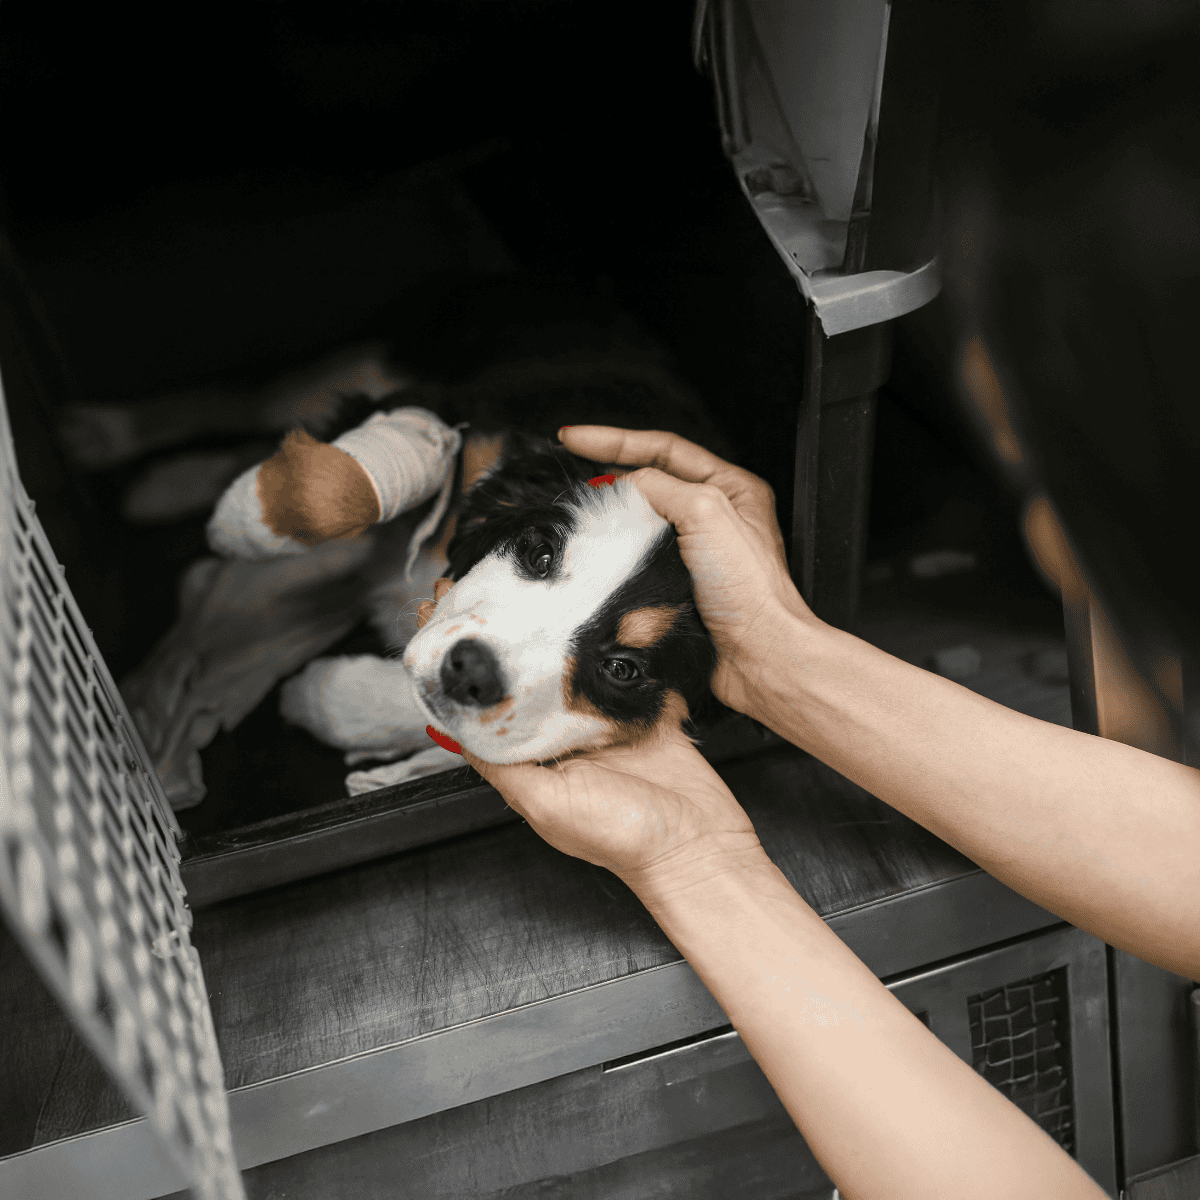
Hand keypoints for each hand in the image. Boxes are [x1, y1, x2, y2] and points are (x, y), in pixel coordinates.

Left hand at [415, 577, 762, 891]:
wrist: (697, 846)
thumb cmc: (623, 838)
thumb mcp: (546, 804)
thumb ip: (501, 767)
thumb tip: (452, 731)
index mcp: (535, 762)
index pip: (488, 706)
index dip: (464, 665)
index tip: (442, 617)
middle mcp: (566, 738)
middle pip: (526, 677)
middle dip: (505, 634)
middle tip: (485, 582)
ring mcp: (606, 722)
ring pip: (573, 667)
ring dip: (558, 632)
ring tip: (536, 586)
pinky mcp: (646, 711)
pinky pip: (626, 669)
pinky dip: (616, 643)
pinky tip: (604, 613)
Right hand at [559, 426, 817, 717]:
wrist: (757, 657)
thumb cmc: (752, 591)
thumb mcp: (707, 513)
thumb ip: (660, 487)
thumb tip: (620, 484)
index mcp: (732, 488)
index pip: (664, 448)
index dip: (615, 440)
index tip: (573, 438)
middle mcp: (715, 517)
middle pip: (650, 481)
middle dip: (608, 474)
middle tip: (569, 472)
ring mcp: (695, 554)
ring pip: (639, 522)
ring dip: (610, 518)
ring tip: (580, 512)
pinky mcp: (678, 586)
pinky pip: (636, 562)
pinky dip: (615, 557)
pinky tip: (599, 557)